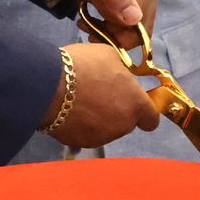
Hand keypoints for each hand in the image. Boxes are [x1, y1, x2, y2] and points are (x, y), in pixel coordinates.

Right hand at [40, 43, 160, 147]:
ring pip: (107, 129)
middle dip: (117, 111)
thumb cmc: (83, 65)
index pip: (151, 119)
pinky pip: (87, 134)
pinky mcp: (81, 143)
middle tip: (99, 93)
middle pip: (126, 122)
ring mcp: (102, 137)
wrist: (48, 85)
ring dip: (99, 118)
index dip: (144, 112)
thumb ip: (121, 72)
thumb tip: (120, 78)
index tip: (132, 102)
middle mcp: (123, 125)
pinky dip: (82, 125)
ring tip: (80, 100)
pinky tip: (69, 110)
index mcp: (135, 104)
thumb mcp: (109, 56)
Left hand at [47, 0, 159, 32]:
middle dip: (113, 33)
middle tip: (85, 25)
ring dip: (111, 30)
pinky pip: (133, 19)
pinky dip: (114, 24)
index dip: (116, 34)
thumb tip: (136, 19)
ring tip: (87, 21)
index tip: (89, 29)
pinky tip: (96, 18)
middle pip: (140, 26)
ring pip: (136, 25)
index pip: (139, 22)